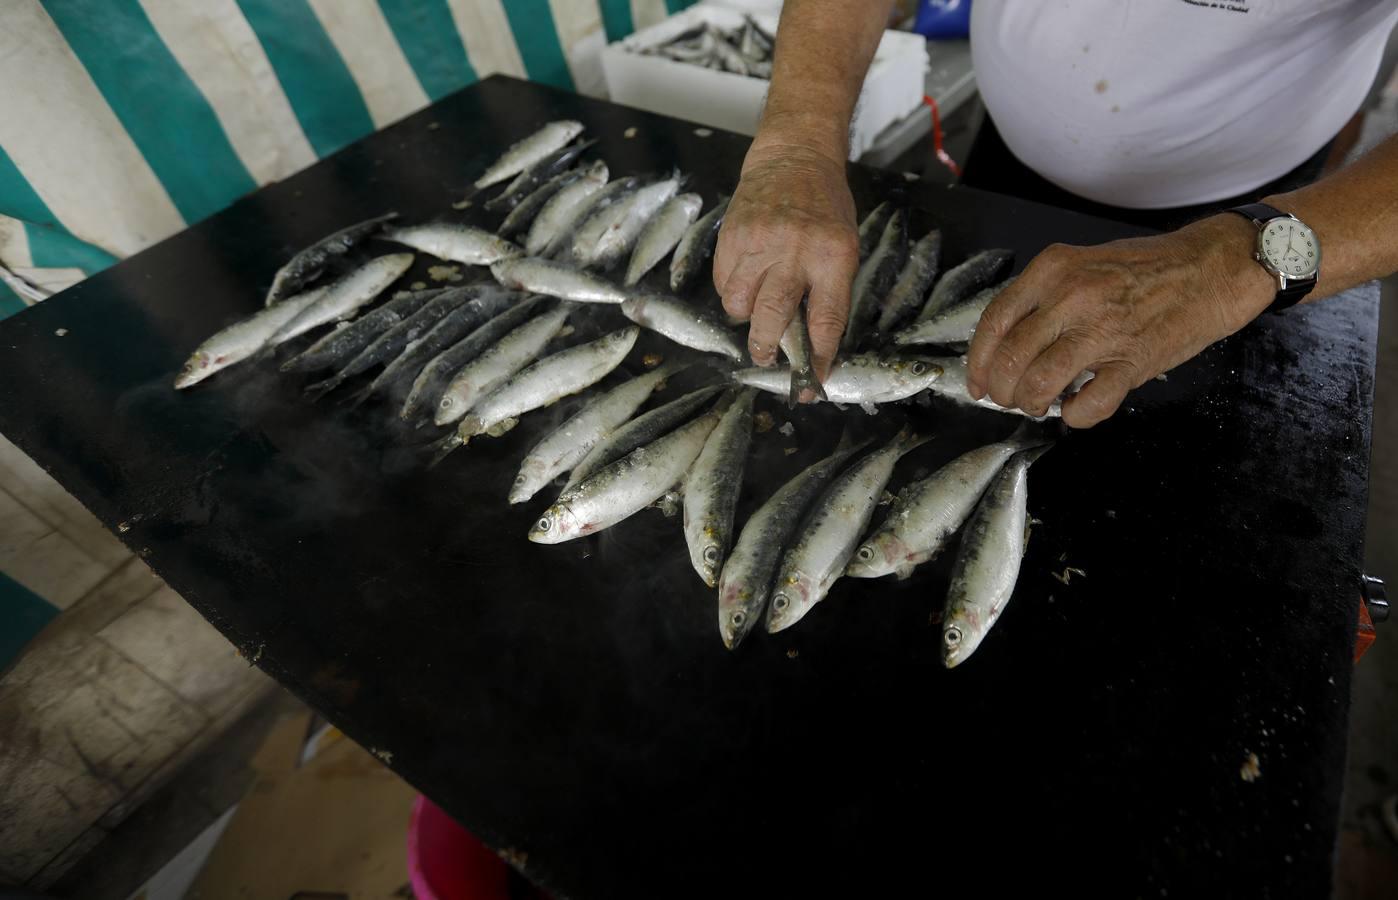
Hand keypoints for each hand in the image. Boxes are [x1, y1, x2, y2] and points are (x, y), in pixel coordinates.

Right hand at [714, 137, 858, 378]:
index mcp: (834, 256)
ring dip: (745, 317)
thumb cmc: (825, 207)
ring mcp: (759, 242)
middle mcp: (795, 251)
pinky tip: (745, 278)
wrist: (794, 158)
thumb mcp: (844, 245)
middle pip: (774, 318)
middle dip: (768, 350)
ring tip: (755, 309)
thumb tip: (811, 343)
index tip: (814, 382)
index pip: (826, 321)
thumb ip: (828, 289)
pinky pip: (724, 282)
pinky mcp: (732, 235)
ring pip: (739, 304)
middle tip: (767, 360)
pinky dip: (732, 291)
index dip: (818, 358)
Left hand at [965, 214, 1276, 427]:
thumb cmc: (1145, 268)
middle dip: (1002, 390)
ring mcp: (1103, 330)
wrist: (1211, 269)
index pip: (994, 323)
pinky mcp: (1133, 362)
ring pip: (1039, 384)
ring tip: (1040, 404)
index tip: (977, 383)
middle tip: (1010, 398)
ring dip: (1031, 404)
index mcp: (1054, 270)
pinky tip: (1077, 409)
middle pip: (1010, 359)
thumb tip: (1007, 344)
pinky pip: (1088, 405)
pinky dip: (1075, 416)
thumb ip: (1043, 298)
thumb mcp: (1082, 264)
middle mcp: (1072, 297)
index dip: (978, 362)